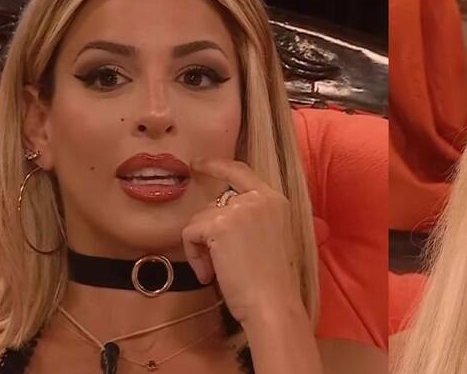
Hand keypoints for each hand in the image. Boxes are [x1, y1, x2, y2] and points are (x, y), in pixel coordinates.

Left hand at [181, 157, 301, 323]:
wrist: (273, 303)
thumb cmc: (273, 282)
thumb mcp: (274, 238)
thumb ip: (256, 219)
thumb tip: (223, 217)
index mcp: (276, 200)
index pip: (241, 171)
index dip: (217, 165)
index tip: (199, 163)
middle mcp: (259, 198)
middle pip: (215, 202)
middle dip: (208, 231)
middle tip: (218, 262)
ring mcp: (239, 208)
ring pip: (200, 219)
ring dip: (201, 247)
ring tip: (217, 272)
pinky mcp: (219, 224)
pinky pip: (191, 232)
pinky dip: (194, 255)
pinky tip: (209, 274)